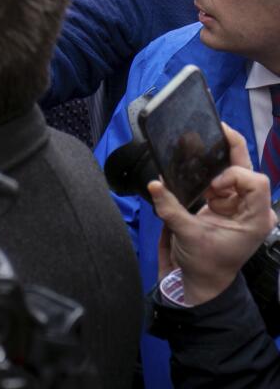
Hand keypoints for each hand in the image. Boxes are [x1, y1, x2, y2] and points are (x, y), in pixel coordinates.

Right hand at [154, 124, 276, 304]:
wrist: (198, 280)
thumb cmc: (203, 264)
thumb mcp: (188, 236)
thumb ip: (171, 209)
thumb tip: (154, 184)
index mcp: (255, 218)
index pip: (255, 182)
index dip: (234, 176)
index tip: (211, 188)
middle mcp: (250, 208)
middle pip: (246, 169)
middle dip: (230, 149)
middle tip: (215, 129)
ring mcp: (236, 205)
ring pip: (231, 170)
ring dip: (212, 162)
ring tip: (191, 150)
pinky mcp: (221, 204)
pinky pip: (216, 180)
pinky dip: (203, 172)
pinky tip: (188, 165)